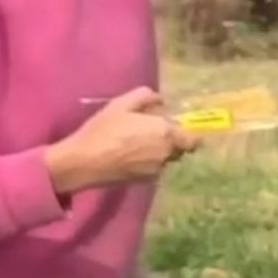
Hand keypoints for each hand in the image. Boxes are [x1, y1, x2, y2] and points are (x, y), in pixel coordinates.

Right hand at [44, 87, 198, 193]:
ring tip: (135, 144)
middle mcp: (166, 153)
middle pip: (179, 149)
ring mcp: (156, 170)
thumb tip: (161, 101)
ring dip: (158, 152)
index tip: (172, 127)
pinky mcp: (145, 181)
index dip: (186, 134)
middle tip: (149, 133)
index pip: (192, 140)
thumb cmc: (104, 130)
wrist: (84, 162)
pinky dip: (147, 163)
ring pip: (166, 159)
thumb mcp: (122, 104)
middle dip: (170, 141)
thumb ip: (146, 96)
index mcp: (165, 132)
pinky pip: (154, 169)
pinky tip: (128, 156)